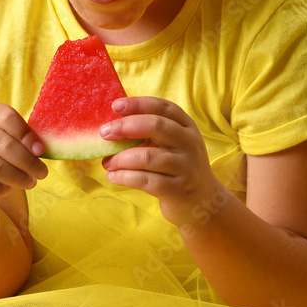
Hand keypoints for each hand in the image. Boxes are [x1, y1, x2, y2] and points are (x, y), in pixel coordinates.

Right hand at [0, 103, 48, 199]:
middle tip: (42, 173)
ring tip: (29, 183)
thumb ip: (17, 134)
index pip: (7, 117)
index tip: (40, 151)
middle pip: (5, 146)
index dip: (28, 135)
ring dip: (18, 178)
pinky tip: (7, 189)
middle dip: (29, 163)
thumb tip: (39, 149)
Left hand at [99, 96, 218, 226]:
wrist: (202, 202)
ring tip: (107, 162)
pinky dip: (124, 177)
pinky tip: (113, 177)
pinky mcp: (178, 190)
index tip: (115, 106)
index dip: (139, 104)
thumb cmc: (178, 167)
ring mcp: (186, 167)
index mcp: (187, 127)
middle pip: (156, 126)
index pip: (163, 107)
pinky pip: (146, 181)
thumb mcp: (173, 145)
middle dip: (125, 127)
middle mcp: (190, 144)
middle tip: (104, 133)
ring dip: (121, 158)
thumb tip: (113, 126)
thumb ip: (151, 132)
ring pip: (148, 157)